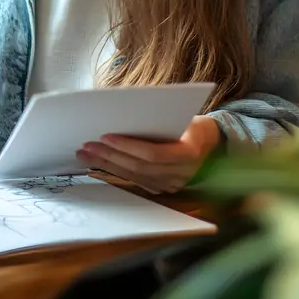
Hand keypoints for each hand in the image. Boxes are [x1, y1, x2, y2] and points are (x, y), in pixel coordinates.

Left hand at [76, 115, 221, 193]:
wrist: (213, 145)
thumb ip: (159, 119)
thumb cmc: (193, 124)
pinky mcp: (162, 188)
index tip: (106, 136)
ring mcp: (171, 184)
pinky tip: (99, 163)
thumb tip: (124, 110)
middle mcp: (180, 174)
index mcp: (188, 154)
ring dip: (107, 165)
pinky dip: (115, 171)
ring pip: (134, 176)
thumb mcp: (183, 117)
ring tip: (86, 154)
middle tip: (87, 145)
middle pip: (139, 167)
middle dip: (110, 156)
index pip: (153, 154)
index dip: (128, 146)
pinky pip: (135, 180)